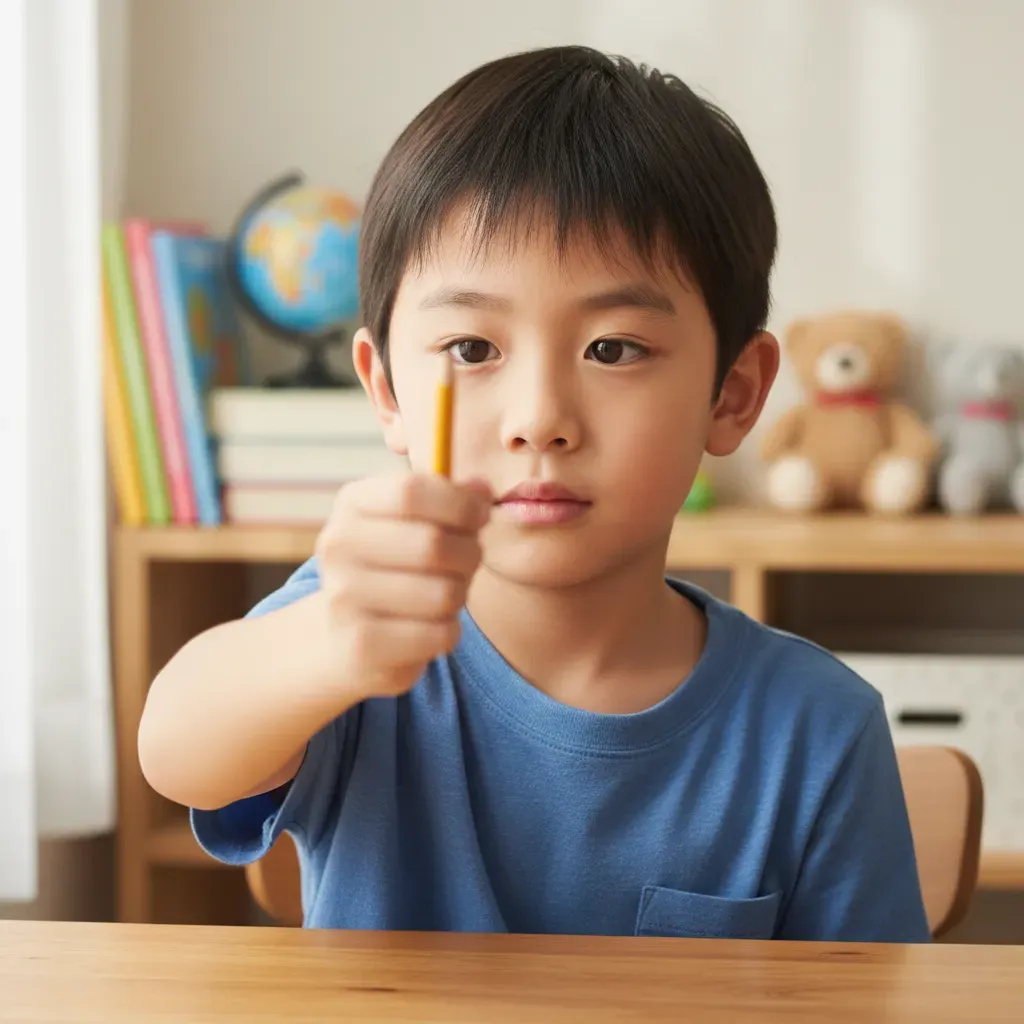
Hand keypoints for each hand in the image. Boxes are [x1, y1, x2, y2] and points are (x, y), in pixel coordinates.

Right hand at [314, 472, 491, 699]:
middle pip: (432, 543)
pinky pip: (440, 634)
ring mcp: (343, 597)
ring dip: (460, 594)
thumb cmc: (395, 566)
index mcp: (351, 504)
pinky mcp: (362, 644)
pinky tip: (430, 626)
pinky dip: (448, 630)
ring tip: (446, 594)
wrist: (345, 636)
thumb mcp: (416, 523)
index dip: (459, 503)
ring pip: (443, 593)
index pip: (411, 491)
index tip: (481, 515)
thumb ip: (452, 501)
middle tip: (470, 560)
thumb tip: (483, 488)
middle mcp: (338, 546)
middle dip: (469, 553)